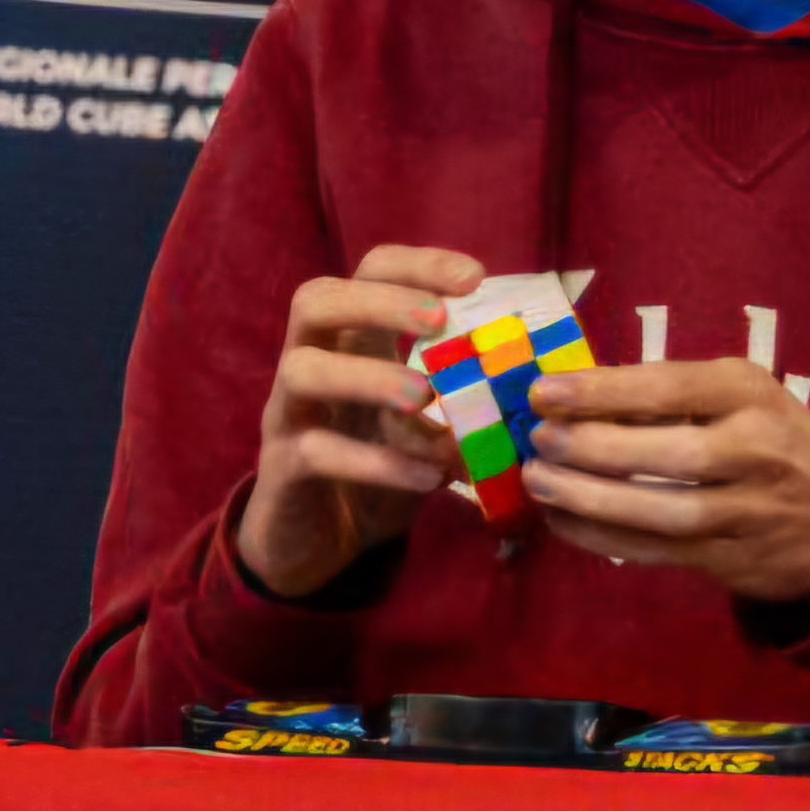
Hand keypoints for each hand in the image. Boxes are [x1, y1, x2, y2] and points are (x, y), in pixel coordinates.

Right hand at [236, 245, 483, 599]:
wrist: (324, 546)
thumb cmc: (380, 468)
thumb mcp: (426, 429)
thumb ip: (463, 404)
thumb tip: (527, 387)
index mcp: (348, 339)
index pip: (369, 272)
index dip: (417, 264)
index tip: (475, 278)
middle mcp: (308, 363)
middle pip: (316, 300)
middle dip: (379, 300)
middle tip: (439, 318)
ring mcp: (286, 415)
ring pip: (303, 370)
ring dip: (369, 376)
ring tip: (424, 398)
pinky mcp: (282, 470)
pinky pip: (316, 452)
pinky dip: (375, 461)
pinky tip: (430, 477)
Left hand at [523, 357, 809, 601]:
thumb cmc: (775, 435)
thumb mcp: (741, 395)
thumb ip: (672, 396)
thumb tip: (576, 397)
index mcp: (751, 394)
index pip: (671, 388)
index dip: (604, 391)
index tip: (545, 391)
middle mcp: (754, 451)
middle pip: (669, 454)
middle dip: (595, 448)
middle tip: (540, 439)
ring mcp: (746, 512)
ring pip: (662, 511)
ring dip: (592, 499)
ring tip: (540, 481)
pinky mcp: (732, 560)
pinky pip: (658, 551)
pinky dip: (603, 539)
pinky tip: (562, 521)